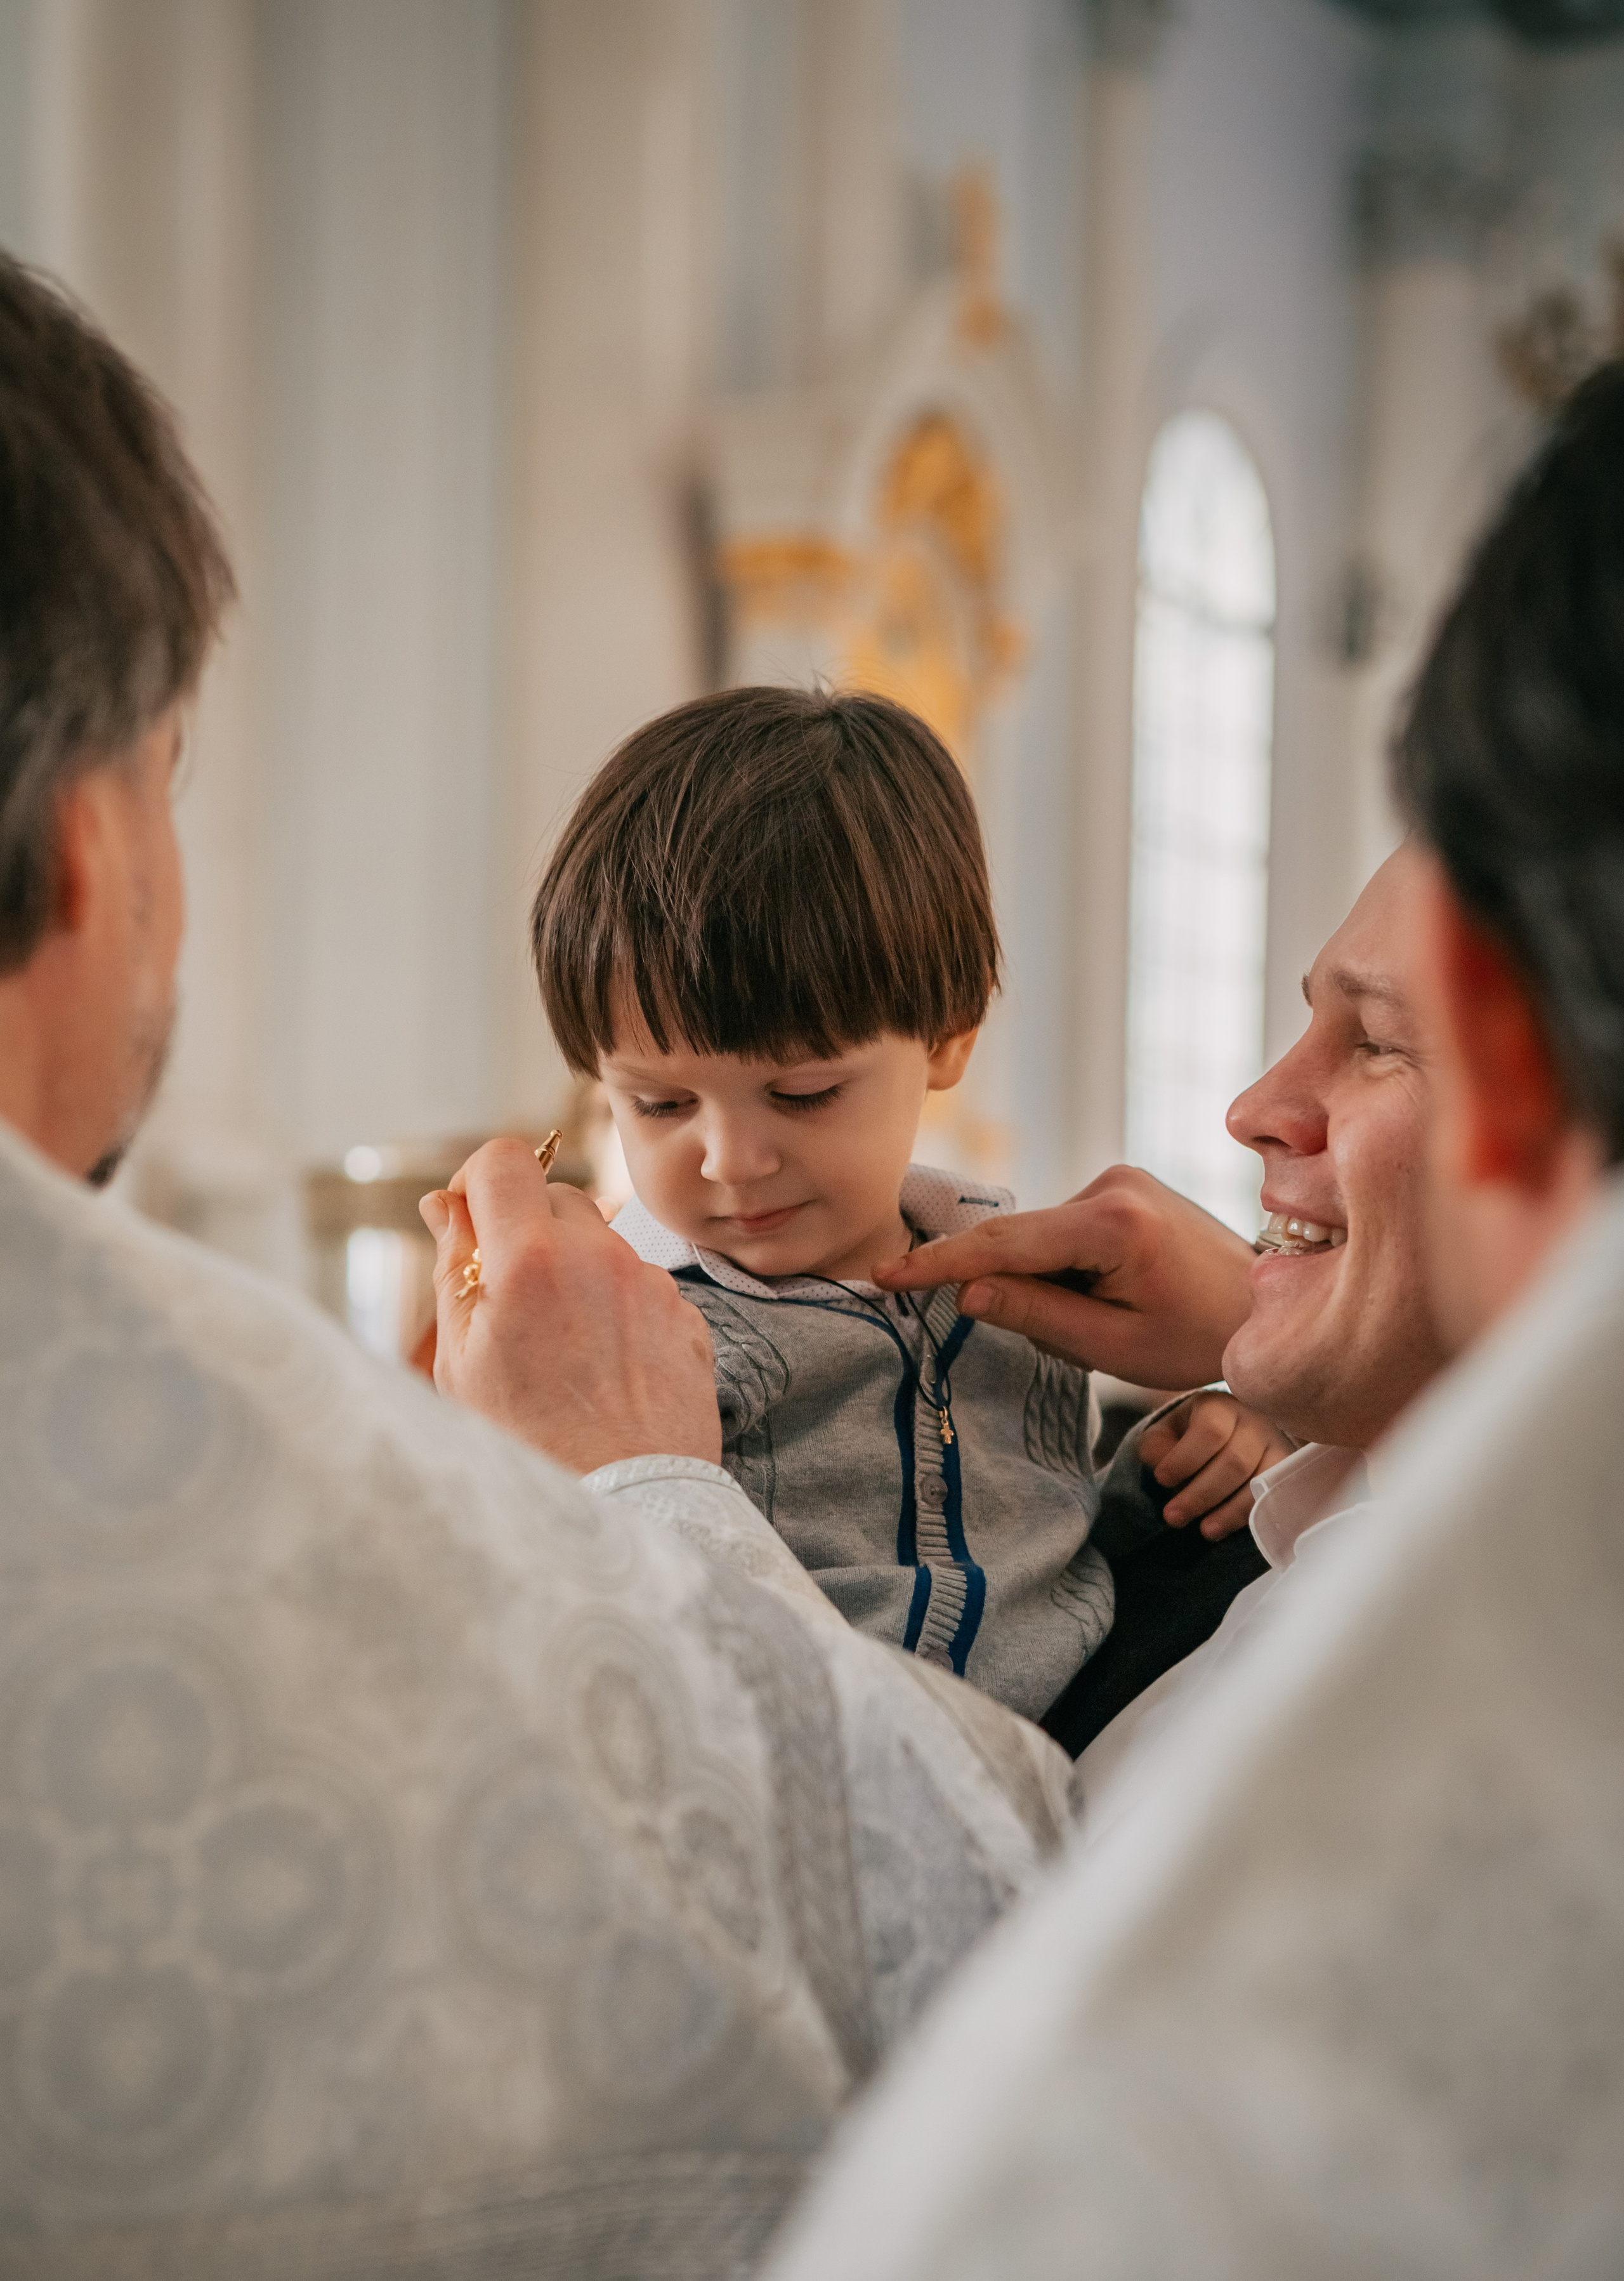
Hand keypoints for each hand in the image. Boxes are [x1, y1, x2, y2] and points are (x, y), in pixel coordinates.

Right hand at [419, 1138, 720, 1473]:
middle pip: (555, 1194)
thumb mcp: (461, 1361)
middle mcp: (600, 1255)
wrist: (626, 1507)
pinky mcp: (687, 1316)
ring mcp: (651, 1285)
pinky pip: (641, 1286)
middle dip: (524, 1229)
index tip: (469, 1224)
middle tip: (508, 1297)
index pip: (503, 1160)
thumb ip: (453, 1268)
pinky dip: (616, 1307)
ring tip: (559, 1348)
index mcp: (532, 1259)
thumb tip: (443, 1203)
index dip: (476, 1181)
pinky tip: (601, 1366)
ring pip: (601, 1242)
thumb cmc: (528, 1443)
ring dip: (573, 1270)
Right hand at [874, 1165, 1255, 1388]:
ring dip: (1050, 1284)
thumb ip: (1038, 1316)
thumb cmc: (1199, 1337)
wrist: (1264, 1304)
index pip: (1004, 1243)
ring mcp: (1118, 1179)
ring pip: (1041, 1241)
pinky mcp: (1121, 1186)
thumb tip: (968, 1290)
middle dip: (1022, 1292)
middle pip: (1021, 1243)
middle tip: (1079, 1337)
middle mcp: (1112, 1184)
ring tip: (1112, 1320)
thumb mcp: (1115, 1347)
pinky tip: (1114, 1296)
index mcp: (1114, 1224)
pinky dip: (1066, 1269)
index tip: (885, 1274)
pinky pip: (1063, 1232)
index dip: (939, 1262)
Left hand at [1139, 1391, 1294, 1539]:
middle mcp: (1252, 1421)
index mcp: (1219, 1406)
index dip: (1185, 1459)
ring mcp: (1274, 1444)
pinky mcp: (1286, 1468)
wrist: (1224, 1435)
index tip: (1161, 1479)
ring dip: (1228, 1511)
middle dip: (1200, 1495)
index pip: (1209, 1431)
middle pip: (1234, 1461)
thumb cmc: (1189, 1436)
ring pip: (1258, 1481)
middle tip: (1172, 1516)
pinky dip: (1247, 1516)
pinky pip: (1273, 1495)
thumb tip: (1162, 1465)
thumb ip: (1157, 1446)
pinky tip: (1224, 1528)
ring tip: (1202, 1530)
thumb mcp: (1165, 1434)